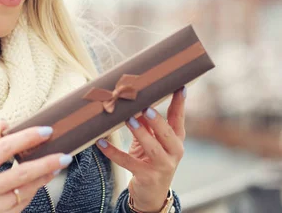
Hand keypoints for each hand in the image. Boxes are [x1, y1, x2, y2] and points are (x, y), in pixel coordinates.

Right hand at [0, 121, 71, 212]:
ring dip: (45, 178)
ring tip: (57, 166)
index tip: (46, 131)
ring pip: (27, 191)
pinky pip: (22, 205)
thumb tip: (4, 124)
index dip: (27, 137)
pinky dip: (33, 192)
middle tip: (65, 155)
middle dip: (47, 162)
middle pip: (22, 173)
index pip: (5, 148)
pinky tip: (40, 182)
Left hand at [96, 88, 186, 211]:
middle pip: (167, 133)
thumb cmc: (151, 160)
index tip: (179, 87)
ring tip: (128, 119)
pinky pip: (128, 162)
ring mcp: (162, 166)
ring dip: (140, 133)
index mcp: (176, 140)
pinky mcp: (146, 176)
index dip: (179, 104)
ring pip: (152, 147)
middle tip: (146, 107)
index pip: (179, 119)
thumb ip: (147, 124)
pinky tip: (101, 143)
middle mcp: (174, 152)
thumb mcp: (152, 141)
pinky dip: (113, 152)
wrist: (152, 194)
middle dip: (157, 120)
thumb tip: (135, 102)